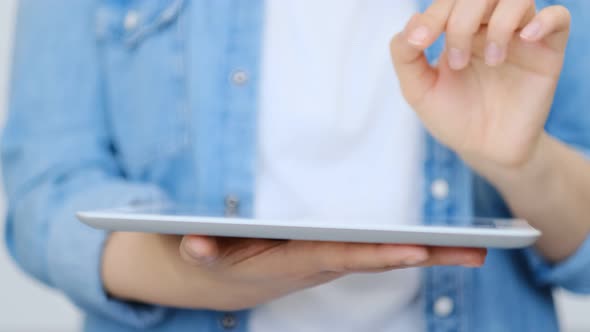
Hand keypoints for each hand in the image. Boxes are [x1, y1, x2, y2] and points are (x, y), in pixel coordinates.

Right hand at [102, 233, 486, 310]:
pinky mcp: (330, 256)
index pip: (342, 257)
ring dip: (428, 254)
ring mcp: (329, 261)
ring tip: (473, 247)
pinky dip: (407, 250)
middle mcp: (321, 263)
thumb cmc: (215, 261)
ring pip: (383, 257)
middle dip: (427, 256)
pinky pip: (374, 253)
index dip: (377, 255)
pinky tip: (435, 246)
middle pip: (378, 259)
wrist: (222, 280)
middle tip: (478, 250)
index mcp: (295, 262)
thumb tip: (196, 245)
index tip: (417, 250)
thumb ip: (200, 251)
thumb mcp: (201, 255)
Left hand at [390, 0, 570, 168]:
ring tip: (491, 62)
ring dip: (499, 24)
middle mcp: (489, 27)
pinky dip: (544, 20)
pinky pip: (558, 18)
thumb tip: (412, 24)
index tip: (420, 41)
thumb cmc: (452, 117)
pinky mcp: (547, 54)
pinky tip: (526, 39)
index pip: (448, 2)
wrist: (484, 150)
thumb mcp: (419, 90)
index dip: (433, 15)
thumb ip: (406, 57)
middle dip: (461, 21)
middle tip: (456, 62)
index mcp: (457, 30)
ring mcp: (519, 37)